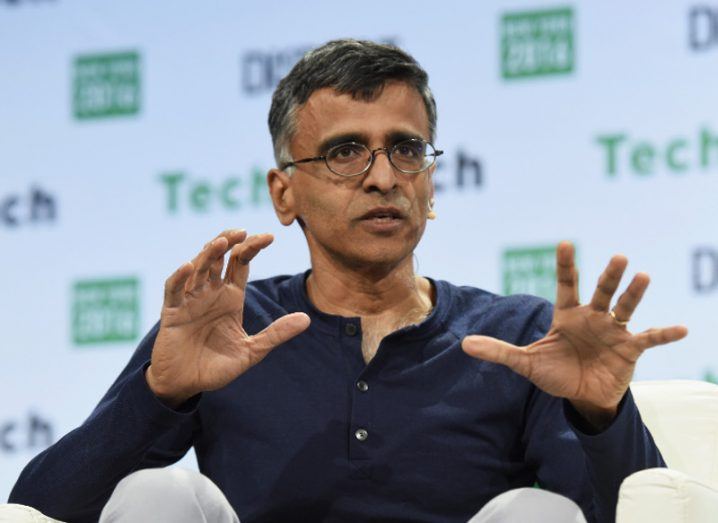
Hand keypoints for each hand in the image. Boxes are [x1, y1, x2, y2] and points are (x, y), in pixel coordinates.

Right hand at [146, 229, 309, 406]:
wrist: (185, 385)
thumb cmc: (216, 366)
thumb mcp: (251, 350)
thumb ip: (276, 333)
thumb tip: (307, 319)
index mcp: (231, 296)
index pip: (241, 263)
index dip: (253, 247)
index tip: (270, 236)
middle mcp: (210, 292)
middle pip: (219, 257)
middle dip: (230, 241)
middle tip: (243, 231)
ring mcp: (190, 299)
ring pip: (199, 267)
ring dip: (208, 253)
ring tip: (222, 241)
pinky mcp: (172, 311)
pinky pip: (174, 289)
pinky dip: (180, 277)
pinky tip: (189, 267)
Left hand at [462, 241, 686, 425]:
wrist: (580, 395)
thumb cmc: (555, 372)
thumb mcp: (525, 363)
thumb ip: (498, 351)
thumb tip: (465, 344)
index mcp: (567, 315)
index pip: (565, 285)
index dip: (565, 265)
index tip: (564, 243)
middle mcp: (592, 317)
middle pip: (600, 291)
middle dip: (607, 275)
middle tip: (617, 257)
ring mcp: (613, 331)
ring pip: (624, 308)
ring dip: (634, 293)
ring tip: (643, 276)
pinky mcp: (630, 350)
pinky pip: (649, 339)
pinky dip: (664, 334)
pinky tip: (682, 329)